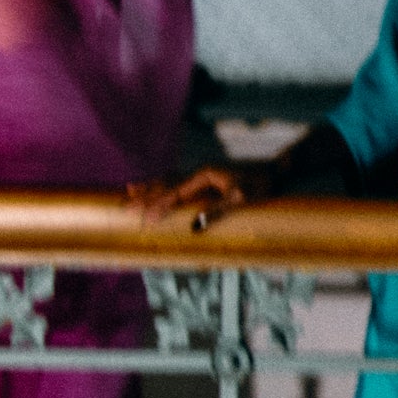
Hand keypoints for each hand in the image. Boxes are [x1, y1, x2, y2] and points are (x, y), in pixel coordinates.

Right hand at [136, 164, 260, 230]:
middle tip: (124, 206)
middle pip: (166, 185)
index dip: (159, 207)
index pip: (175, 194)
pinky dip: (164, 188)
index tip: (144, 219)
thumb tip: (194, 226)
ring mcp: (201, 177)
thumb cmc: (259, 186)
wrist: (273, 172)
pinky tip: (158, 189)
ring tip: (130, 190)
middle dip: (145, 197)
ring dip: (150, 188)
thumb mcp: (240, 200)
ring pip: (170, 182)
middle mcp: (199, 174)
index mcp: (203, 177)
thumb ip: (216, 211)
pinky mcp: (206, 181)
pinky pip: (179, 185)